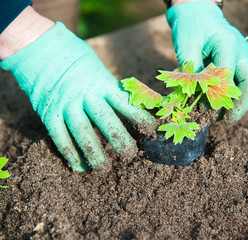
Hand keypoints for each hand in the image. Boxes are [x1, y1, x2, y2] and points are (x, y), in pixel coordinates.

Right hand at [0, 20, 154, 171]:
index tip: (151, 130)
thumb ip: (111, 89)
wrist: (41, 47)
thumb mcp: (98, 69)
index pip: (125, 103)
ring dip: (94, 152)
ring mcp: (66, 104)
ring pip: (82, 132)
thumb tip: (132, 106)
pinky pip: (60, 136)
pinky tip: (79, 167)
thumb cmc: (76, 58)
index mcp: (102, 83)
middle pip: (105, 120)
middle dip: (118, 139)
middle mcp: (85, 95)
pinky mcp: (49, 112)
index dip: (139, 117)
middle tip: (130, 155)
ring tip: (104, 168)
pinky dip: (69, 153)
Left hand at [166, 1, 247, 123]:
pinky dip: (235, 97)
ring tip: (225, 119)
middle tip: (227, 121)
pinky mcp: (240, 62)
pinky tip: (223, 109)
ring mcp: (243, 56)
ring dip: (240, 104)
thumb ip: (191, 70)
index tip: (206, 110)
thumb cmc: (190, 27)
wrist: (198, 13)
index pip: (227, 74)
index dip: (218, 95)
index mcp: (228, 42)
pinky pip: (243, 82)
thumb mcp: (185, 45)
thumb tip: (193, 98)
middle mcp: (241, 50)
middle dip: (241, 104)